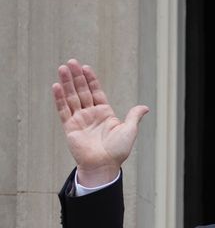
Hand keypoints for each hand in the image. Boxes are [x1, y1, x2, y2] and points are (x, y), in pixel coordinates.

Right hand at [52, 59, 148, 186]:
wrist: (105, 165)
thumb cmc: (118, 150)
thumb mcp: (130, 130)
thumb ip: (134, 116)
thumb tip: (145, 107)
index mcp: (105, 113)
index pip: (96, 91)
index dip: (91, 79)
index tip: (85, 67)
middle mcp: (91, 114)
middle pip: (82, 91)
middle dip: (77, 77)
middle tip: (71, 62)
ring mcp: (80, 119)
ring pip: (72, 97)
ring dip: (67, 83)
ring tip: (62, 68)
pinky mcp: (70, 127)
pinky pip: (64, 110)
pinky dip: (60, 98)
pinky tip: (56, 86)